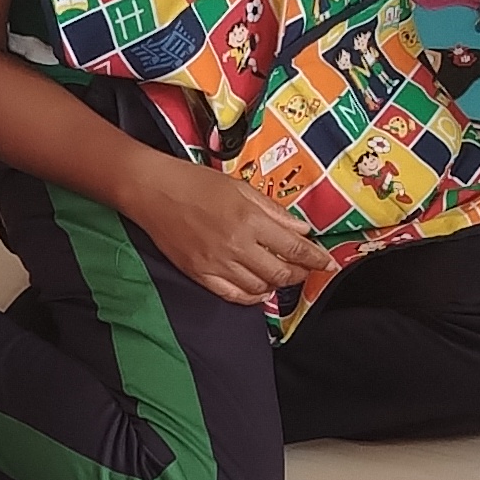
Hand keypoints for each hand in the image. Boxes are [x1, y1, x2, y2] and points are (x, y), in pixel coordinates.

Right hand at [135, 159, 333, 308]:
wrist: (152, 190)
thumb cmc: (195, 182)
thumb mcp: (240, 188)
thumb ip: (273, 211)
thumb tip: (300, 230)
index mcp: (249, 220)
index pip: (294, 248)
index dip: (315, 259)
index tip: (327, 262)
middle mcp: (236, 246)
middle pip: (280, 272)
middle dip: (298, 274)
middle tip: (304, 269)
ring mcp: (217, 263)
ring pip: (258, 287)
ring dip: (275, 285)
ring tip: (280, 276)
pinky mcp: (200, 273)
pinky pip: (232, 295)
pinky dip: (250, 297)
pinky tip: (258, 290)